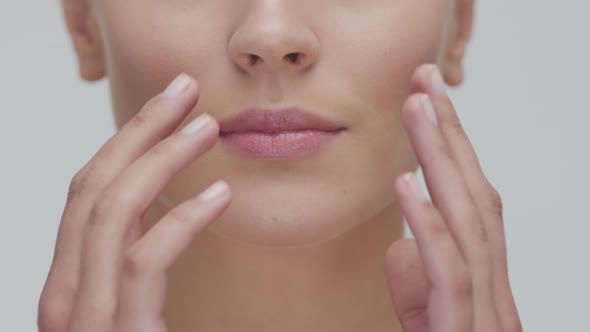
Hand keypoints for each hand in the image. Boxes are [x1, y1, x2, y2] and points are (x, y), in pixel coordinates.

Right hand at [37, 73, 231, 331]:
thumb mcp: (126, 310)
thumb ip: (131, 268)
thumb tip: (160, 219)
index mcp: (71, 282)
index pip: (91, 193)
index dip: (127, 141)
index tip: (170, 110)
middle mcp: (66, 294)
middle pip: (94, 187)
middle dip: (139, 130)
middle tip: (185, 91)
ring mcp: (83, 318)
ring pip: (112, 212)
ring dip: (160, 158)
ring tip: (205, 126)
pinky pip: (143, 262)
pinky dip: (182, 221)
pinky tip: (221, 197)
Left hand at [384, 65, 522, 331]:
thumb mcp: (428, 328)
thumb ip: (419, 290)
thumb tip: (400, 245)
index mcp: (481, 287)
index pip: (469, 206)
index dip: (450, 152)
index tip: (428, 105)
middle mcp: (493, 294)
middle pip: (476, 201)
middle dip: (451, 138)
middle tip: (425, 82)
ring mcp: (488, 317)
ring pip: (470, 226)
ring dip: (443, 163)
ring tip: (418, 111)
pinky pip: (451, 278)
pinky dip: (433, 227)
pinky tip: (410, 187)